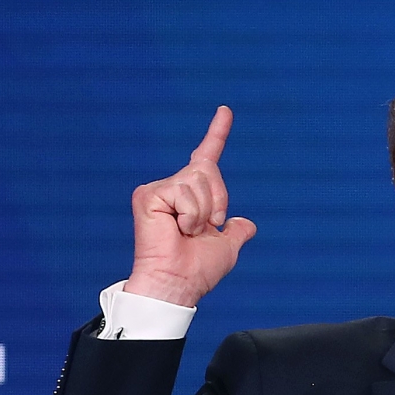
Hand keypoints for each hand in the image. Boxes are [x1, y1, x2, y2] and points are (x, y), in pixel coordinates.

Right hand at [124, 106, 256, 306]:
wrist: (177, 285)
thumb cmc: (196, 271)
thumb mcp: (226, 247)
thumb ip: (236, 232)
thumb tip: (246, 225)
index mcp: (192, 196)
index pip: (207, 156)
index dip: (217, 133)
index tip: (225, 110)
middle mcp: (174, 187)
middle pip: (208, 168)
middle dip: (217, 198)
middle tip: (205, 227)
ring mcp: (159, 189)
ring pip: (198, 180)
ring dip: (202, 211)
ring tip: (186, 232)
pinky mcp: (148, 195)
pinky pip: (183, 191)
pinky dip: (189, 214)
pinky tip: (177, 229)